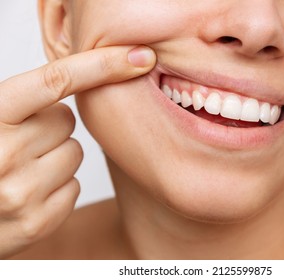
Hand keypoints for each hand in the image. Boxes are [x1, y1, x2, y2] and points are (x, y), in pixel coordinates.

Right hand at [0, 46, 155, 257]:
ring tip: (21, 169)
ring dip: (55, 157)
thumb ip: (26, 99)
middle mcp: (2, 154)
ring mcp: (19, 192)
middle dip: (50, 127)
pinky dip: (57, 187)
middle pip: (67, 121)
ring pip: (75, 154)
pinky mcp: (37, 223)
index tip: (140, 55)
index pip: (56, 80)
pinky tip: (29, 192)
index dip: (102, 64)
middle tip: (22, 141)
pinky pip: (74, 187)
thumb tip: (92, 73)